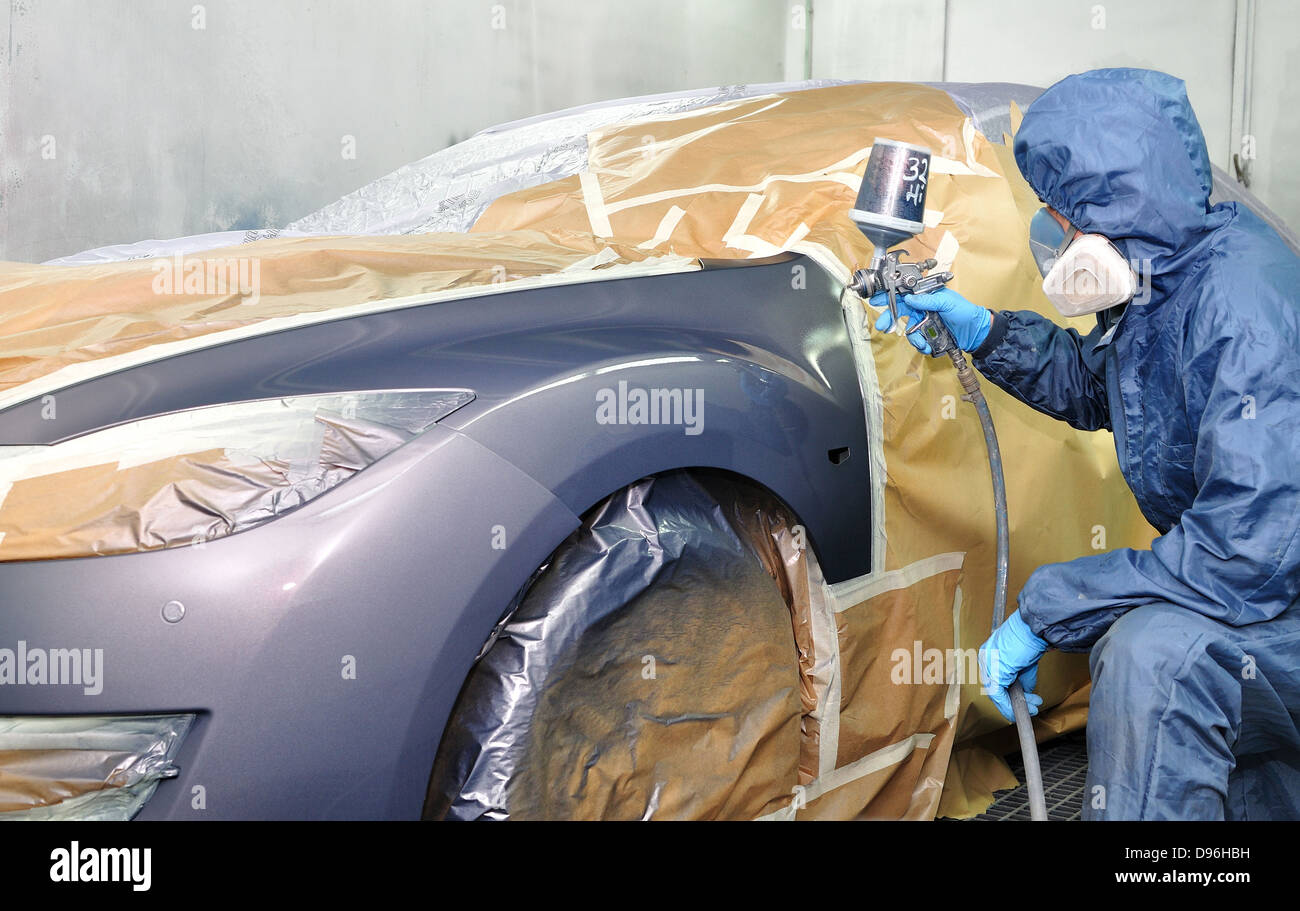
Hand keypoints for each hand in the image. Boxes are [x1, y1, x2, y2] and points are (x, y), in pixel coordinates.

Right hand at [871, 287, 991, 353]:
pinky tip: (927, 347)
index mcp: (927, 296)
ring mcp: (926, 321)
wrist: (976, 332)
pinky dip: (921, 345)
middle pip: (901, 312)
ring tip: (921, 343)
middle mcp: (924, 308)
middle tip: (883, 326)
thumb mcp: (947, 302)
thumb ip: (927, 301)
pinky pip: (918, 340)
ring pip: (909, 330)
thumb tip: (910, 298)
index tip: (877, 300)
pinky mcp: (928, 334)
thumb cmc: (965, 312)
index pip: (905, 294)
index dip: (890, 296)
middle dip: (891, 319)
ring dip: (913, 338)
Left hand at [978, 611, 1047, 722]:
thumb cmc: (1031, 638)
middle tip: (1031, 706)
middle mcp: (986, 658)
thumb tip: (1025, 693)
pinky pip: (998, 694)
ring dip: (1015, 704)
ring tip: (1033, 707)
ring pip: (996, 693)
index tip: (1023, 700)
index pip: (996, 679)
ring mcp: (987, 664)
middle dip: (1014, 701)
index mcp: (990, 653)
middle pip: (995, 687)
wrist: (1035, 628)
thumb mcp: (1025, 663)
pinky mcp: (993, 671)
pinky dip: (1010, 705)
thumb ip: (1022, 679)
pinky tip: (1025, 707)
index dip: (1009, 694)